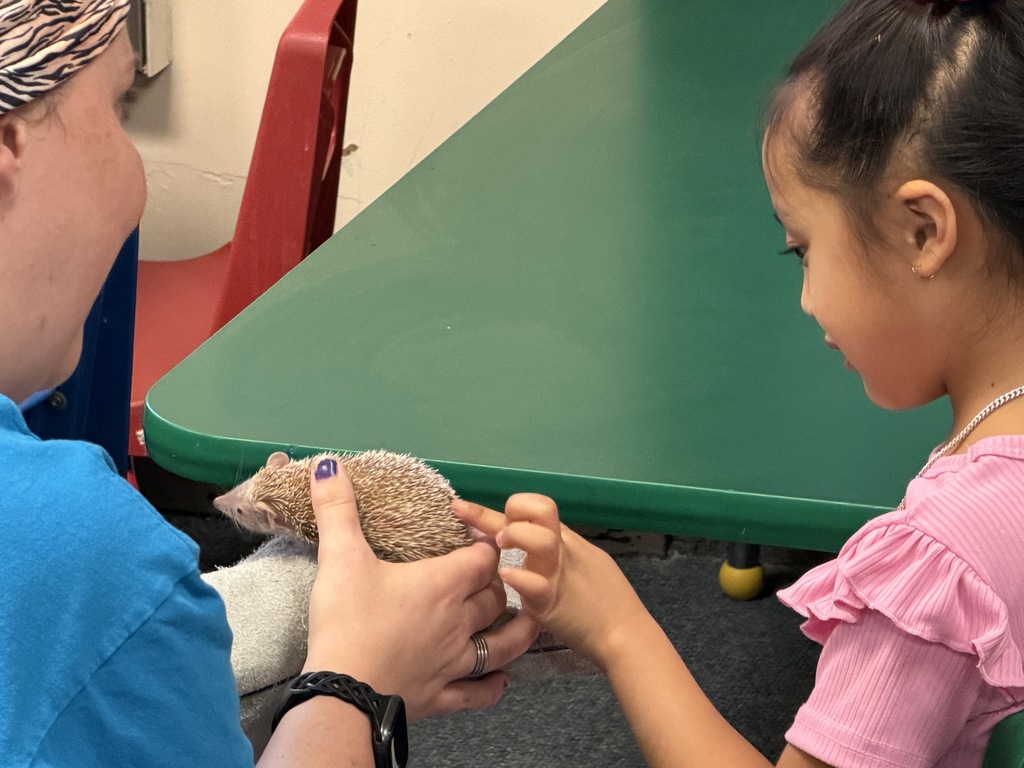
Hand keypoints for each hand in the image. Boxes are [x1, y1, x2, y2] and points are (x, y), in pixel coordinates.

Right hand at [303, 457, 538, 719]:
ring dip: (515, 631)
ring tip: (526, 622)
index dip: (487, 545)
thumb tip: (329, 465)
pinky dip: (492, 687)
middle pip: (494, 597)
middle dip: (498, 584)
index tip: (482, 537)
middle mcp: (457, 621)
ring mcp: (452, 661)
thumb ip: (337, 508)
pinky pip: (476, 693)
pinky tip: (501, 682)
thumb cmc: (347, 622)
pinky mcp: (440, 696)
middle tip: (494, 576)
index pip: (483, 558)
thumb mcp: (340, 557)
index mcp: (441, 584)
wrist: (342, 693)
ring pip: (499, 644)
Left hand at [453, 494, 648, 670]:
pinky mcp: (552, 605)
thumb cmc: (607, 600)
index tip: (490, 516)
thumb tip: (534, 537)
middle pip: (538, 511)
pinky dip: (519, 578)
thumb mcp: (585, 562)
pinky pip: (535, 585)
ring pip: (540, 539)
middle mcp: (561, 551)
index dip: (514, 506)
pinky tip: (506, 578)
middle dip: (508, 510)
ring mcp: (557, 576)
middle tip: (483, 522)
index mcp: (566, 540)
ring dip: (516, 534)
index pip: (539, 507)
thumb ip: (559, 549)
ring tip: (500, 542)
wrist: (626, 634)